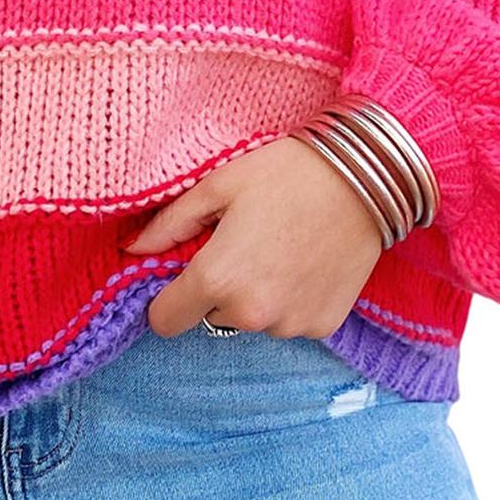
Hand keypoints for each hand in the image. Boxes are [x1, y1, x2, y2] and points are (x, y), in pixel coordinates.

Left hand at [118, 131, 386, 339]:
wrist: (366, 178)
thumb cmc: (286, 173)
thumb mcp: (219, 186)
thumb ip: (170, 224)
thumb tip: (133, 249)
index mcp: (216, 279)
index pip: (165, 321)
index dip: (167, 299)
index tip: (182, 277)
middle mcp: (251, 313)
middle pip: (211, 317)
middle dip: (218, 290)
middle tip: (244, 245)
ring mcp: (290, 325)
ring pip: (252, 320)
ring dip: (257, 296)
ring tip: (280, 248)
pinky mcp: (323, 326)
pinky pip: (290, 322)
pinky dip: (292, 300)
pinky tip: (306, 262)